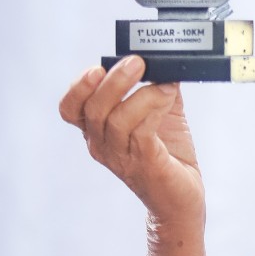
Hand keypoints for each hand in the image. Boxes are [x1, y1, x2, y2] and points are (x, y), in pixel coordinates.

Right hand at [59, 56, 205, 226]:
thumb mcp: (160, 111)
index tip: (96, 68)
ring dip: (142, 94)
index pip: (70, 109)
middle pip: (93, 110)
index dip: (78, 87)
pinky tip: (169, 97)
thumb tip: (165, 57)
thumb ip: (157, 83)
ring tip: (165, 84)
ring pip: (116, 120)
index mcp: (98, 131)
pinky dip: (154, 109)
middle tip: (137, 62)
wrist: (182, 198)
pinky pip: (141, 133)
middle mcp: (102, 145)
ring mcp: (122, 157)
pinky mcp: (145, 165)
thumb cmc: (168, 153)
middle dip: (114, 82)